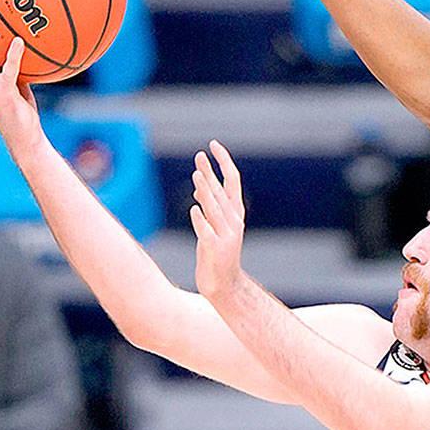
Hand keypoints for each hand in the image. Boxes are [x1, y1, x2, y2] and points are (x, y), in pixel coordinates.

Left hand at [189, 140, 246, 300]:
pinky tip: (194, 208)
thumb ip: (210, 207)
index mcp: (235, 213)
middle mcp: (234, 221)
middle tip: (200, 155)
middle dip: (210, 172)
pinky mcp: (215, 248)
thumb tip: (201, 187)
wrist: (224, 285)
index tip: (213, 145)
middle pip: (222, 191)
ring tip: (197, 174)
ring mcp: (226, 235)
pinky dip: (200, 219)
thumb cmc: (216, 255)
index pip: (232, 180)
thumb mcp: (214, 227)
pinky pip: (206, 230)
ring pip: (215, 208)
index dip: (224, 161)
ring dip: (206, 190)